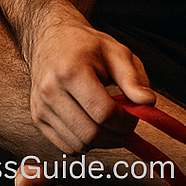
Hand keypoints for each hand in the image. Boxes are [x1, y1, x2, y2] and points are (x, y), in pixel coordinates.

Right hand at [27, 16, 155, 152]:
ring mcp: (41, 107)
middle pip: (90, 133)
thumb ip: (133, 78)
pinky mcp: (37, 119)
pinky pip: (65, 147)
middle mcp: (51, 91)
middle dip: (115, 136)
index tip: (135, 117)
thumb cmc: (85, 44)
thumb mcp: (116, 51)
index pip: (103, 112)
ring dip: (101, 142)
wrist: (50, 38)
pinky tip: (93, 125)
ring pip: (78, 145)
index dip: (125, 121)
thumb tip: (148, 103)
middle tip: (128, 126)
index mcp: (71, 71)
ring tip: (111, 123)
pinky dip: (84, 143)